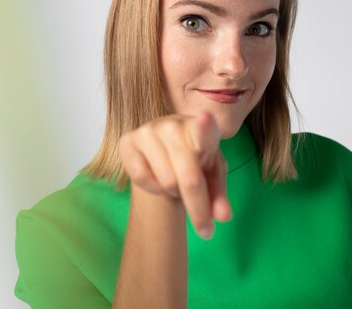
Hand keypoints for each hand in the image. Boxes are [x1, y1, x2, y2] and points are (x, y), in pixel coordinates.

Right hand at [118, 112, 232, 238]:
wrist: (167, 148)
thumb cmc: (196, 159)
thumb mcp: (212, 175)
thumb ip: (219, 195)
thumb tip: (223, 217)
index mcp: (202, 128)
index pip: (204, 128)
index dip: (204, 126)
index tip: (205, 120)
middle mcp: (174, 125)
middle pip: (189, 178)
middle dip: (198, 209)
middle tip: (206, 231)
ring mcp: (149, 130)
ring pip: (166, 182)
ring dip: (174, 193)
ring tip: (177, 183)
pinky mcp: (128, 140)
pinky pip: (142, 180)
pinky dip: (154, 189)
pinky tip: (158, 178)